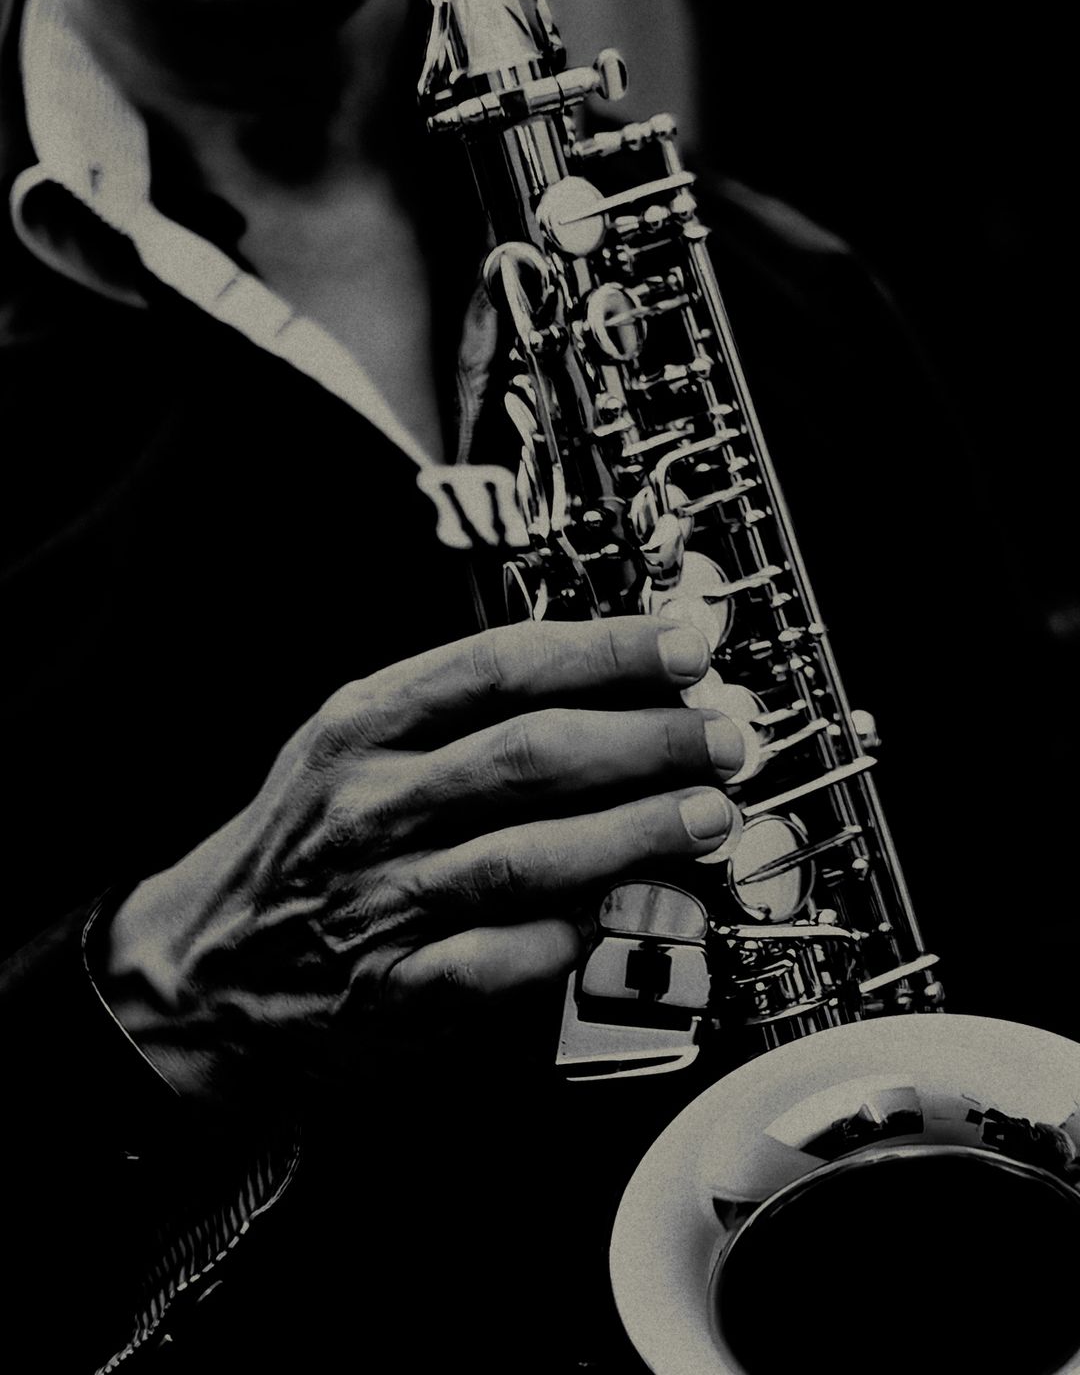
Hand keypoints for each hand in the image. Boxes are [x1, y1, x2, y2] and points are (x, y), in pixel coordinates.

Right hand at [102, 617, 743, 1102]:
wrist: (206, 966)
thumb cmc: (305, 841)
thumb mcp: (351, 741)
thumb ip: (457, 708)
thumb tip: (605, 676)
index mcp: (362, 725)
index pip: (499, 665)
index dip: (605, 650)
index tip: (685, 645)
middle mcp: (371, 804)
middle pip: (528, 755)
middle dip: (645, 741)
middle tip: (721, 737)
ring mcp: (381, 898)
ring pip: (526, 856)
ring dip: (634, 836)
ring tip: (708, 817)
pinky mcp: (394, 988)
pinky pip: (497, 962)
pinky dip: (570, 939)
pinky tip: (627, 917)